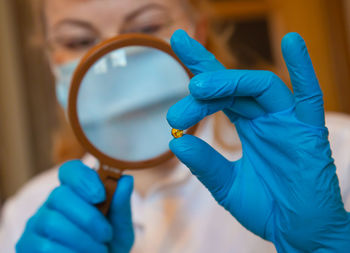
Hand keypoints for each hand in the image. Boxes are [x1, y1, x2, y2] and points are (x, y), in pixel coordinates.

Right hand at [16, 160, 133, 252]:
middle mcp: (53, 203)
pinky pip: (44, 246)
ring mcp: (37, 223)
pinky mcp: (28, 245)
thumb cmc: (107, 246)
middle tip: (106, 234)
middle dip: (88, 217)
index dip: (83, 178)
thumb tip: (126, 180)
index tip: (100, 196)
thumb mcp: (120, 228)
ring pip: (51, 221)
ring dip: (81, 239)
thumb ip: (121, 206)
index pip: (70, 170)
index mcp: (76, 192)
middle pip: (60, 195)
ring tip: (99, 250)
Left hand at [167, 30, 349, 251]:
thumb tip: (176, 143)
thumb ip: (205, 165)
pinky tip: (292, 42)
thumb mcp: (227, 186)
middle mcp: (266, 117)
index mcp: (248, 126)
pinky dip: (303, 69)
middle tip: (178, 106)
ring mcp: (287, 121)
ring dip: (229, 82)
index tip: (176, 44)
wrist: (298, 233)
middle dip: (205, 86)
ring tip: (198, 87)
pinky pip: (309, 96)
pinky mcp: (308, 131)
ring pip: (261, 86)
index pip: (221, 91)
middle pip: (234, 87)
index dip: (201, 67)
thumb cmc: (267, 207)